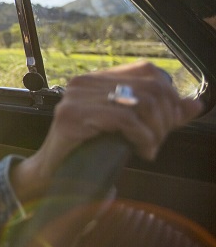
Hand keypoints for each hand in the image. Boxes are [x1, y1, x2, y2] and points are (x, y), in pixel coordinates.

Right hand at [12, 61, 202, 201]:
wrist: (51, 175)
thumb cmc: (87, 152)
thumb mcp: (127, 128)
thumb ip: (159, 115)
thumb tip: (194, 105)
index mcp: (95, 79)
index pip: (147, 71)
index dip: (169, 96)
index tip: (170, 123)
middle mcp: (83, 82)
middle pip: (150, 88)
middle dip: (166, 118)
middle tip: (158, 141)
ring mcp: (75, 98)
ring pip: (141, 103)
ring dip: (156, 131)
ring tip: (150, 147)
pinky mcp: (72, 117)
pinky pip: (124, 120)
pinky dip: (142, 137)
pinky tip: (142, 151)